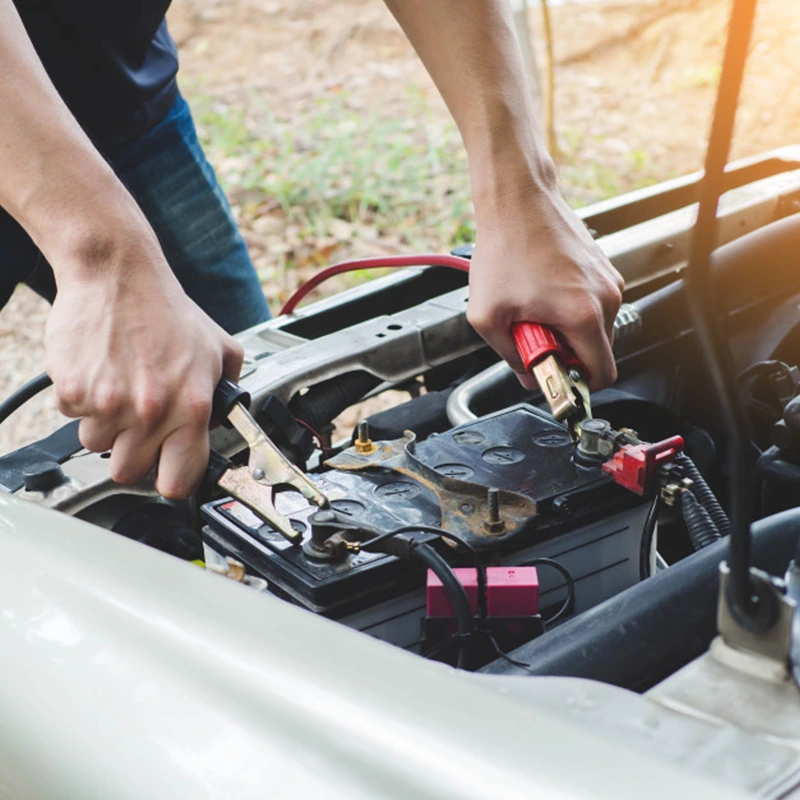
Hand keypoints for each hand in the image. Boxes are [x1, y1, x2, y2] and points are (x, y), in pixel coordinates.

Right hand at [45, 234, 242, 498]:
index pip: (178, 481)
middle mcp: (151, 412)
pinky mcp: (73, 391)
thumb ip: (230, 387)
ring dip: (107, 425)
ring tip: (120, 388)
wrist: (118, 275)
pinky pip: (73, 417)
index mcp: (192, 408)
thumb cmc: (167, 310)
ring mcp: (109, 404)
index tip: (168, 472)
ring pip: (97, 446)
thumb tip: (235, 416)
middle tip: (138, 423)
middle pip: (129, 472)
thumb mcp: (218, 348)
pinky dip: (83, 401)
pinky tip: (101, 372)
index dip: (172, 480)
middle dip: (133, 453)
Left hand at [467, 190, 623, 391]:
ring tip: (534, 309)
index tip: (554, 378)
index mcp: (584, 315)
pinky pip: (592, 304)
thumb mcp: (488, 316)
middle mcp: (606, 297)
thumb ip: (509, 356)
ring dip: (566, 330)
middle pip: (598, 353)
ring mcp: (608, 280)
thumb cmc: (504, 247)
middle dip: (566, 354)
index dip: (577, 386)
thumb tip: (526, 374)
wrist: (517, 199)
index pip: (602, 375)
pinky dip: (569, 308)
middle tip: (532, 335)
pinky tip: (542, 292)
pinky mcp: (602, 268)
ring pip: (594, 328)